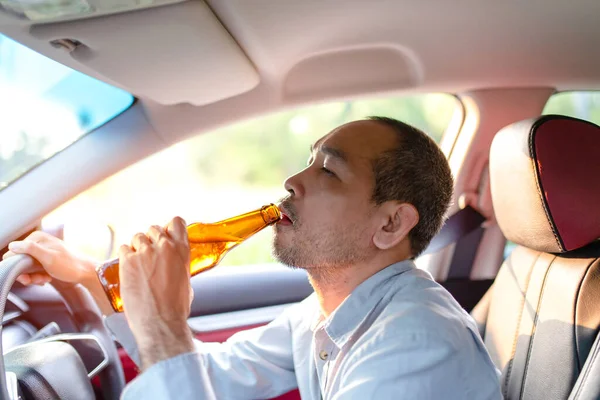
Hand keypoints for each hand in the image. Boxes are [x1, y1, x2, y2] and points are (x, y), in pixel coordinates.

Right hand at [3, 231, 97, 285]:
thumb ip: (30, 250)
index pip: (14, 252)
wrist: (86, 272)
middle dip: (27, 273)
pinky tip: (47, 278)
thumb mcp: (48, 257)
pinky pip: (34, 271)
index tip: (27, 275)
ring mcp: (42, 252)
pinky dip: (39, 277)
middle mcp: (38, 243)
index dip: (18, 266)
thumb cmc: (70, 265)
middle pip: (20, 261)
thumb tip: (12, 245)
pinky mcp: (45, 260)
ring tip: (45, 279)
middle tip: (38, 279)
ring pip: (26, 268)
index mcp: (37, 238)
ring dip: (34, 277)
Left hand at [119, 217, 194, 369]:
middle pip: (154, 229)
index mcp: (181, 250)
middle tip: (150, 253)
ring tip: (138, 262)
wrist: (160, 323)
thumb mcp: (186, 281)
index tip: (167, 233)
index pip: (176, 222)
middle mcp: (163, 247)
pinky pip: (123, 248)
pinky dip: (125, 255)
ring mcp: (144, 253)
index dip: (170, 227)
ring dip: (138, 246)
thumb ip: (179, 266)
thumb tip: (173, 267)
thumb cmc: (175, 308)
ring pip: (138, 237)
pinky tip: (128, 267)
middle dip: (152, 239)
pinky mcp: (127, 262)